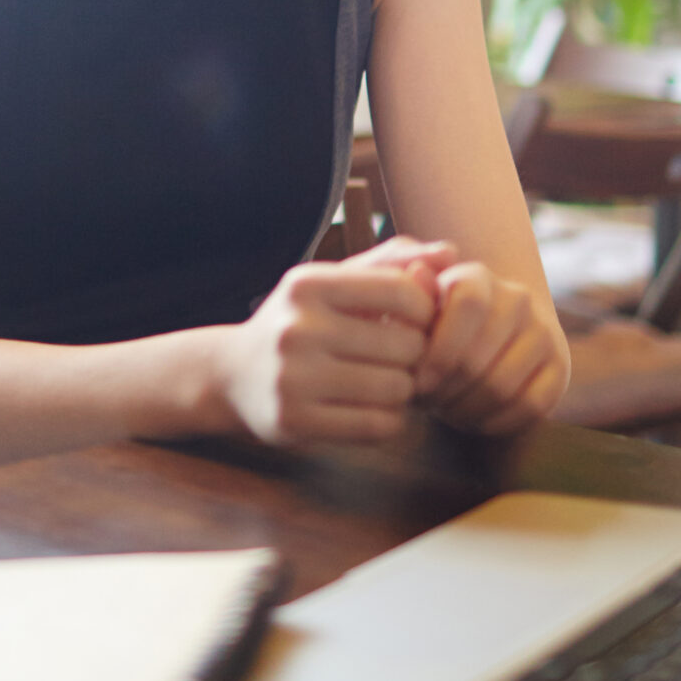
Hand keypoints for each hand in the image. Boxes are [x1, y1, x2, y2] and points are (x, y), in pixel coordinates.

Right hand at [216, 243, 452, 445]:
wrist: (232, 374)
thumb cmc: (300, 322)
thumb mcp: (333, 281)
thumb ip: (391, 263)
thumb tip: (448, 254)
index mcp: (308, 284)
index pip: (404, 293)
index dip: (426, 312)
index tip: (414, 323)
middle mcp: (296, 328)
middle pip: (406, 346)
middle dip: (414, 356)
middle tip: (400, 360)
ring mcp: (292, 378)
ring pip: (395, 389)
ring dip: (404, 391)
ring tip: (387, 384)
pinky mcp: (294, 422)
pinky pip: (377, 426)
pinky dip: (389, 421)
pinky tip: (374, 410)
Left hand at [412, 261, 570, 435]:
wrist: (486, 336)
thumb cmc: (436, 325)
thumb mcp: (416, 308)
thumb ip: (412, 294)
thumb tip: (417, 273)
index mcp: (478, 277)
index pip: (468, 306)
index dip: (440, 350)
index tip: (418, 381)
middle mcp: (518, 298)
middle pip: (480, 357)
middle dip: (446, 390)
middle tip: (427, 402)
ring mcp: (544, 332)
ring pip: (502, 386)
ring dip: (467, 409)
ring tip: (446, 410)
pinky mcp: (560, 367)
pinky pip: (531, 406)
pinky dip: (497, 422)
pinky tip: (474, 420)